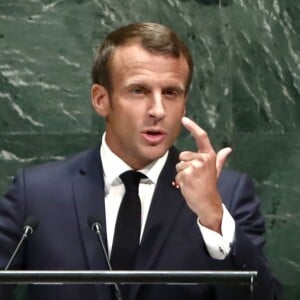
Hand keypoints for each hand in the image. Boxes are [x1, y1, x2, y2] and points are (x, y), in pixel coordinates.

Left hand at [175, 117, 231, 232]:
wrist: (208, 203)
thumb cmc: (210, 186)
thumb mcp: (216, 170)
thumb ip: (220, 159)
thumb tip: (228, 149)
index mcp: (210, 155)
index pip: (201, 137)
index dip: (192, 126)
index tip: (184, 119)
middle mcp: (203, 159)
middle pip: (183, 155)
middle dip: (185, 165)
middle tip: (194, 176)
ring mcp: (195, 167)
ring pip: (179, 165)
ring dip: (182, 174)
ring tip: (192, 181)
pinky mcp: (187, 175)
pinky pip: (177, 174)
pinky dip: (180, 181)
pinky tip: (188, 186)